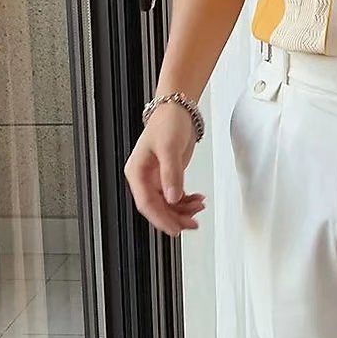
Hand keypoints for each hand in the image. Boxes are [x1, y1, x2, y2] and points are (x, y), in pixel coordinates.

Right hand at [124, 100, 205, 236]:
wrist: (178, 109)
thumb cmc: (168, 122)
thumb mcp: (169, 147)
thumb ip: (171, 174)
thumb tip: (173, 198)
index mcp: (137, 172)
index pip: (147, 203)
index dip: (161, 218)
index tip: (174, 229)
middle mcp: (144, 177)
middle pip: (157, 206)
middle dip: (174, 217)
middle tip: (192, 224)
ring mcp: (156, 177)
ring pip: (167, 203)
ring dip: (182, 209)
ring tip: (199, 208)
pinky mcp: (168, 174)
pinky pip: (174, 195)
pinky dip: (185, 200)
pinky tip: (197, 200)